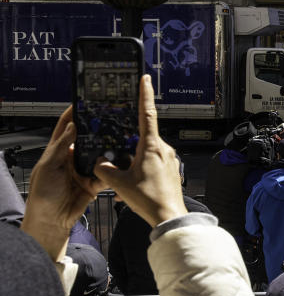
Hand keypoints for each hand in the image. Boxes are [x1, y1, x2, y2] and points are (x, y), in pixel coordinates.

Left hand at [22, 107, 106, 260]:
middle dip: (96, 131)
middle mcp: (71, 158)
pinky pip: (106, 174)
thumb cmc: (42, 195)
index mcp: (56, 152)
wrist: (52, 221)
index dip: (72, 114)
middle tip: (109, 120)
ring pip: (99, 155)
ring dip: (105, 152)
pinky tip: (115, 167)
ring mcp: (83, 170)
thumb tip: (72, 126)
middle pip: (87, 139)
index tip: (82, 102)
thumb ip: (60, 146)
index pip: (65, 127)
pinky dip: (110, 172)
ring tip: (116, 144)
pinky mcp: (94, 183)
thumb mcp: (48, 167)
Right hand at [94, 75, 185, 226]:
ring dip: (134, 161)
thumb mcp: (119, 184)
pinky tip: (135, 185)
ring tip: (128, 180)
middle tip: (121, 160)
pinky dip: (141, 170)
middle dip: (129, 145)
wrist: (169, 216)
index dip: (144, 94)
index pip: (147, 113)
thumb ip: (105, 170)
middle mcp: (164, 148)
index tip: (144, 79)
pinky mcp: (171, 168)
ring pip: (146, 152)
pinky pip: (153, 162)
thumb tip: (100, 163)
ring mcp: (169, 158)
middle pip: (142, 137)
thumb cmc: (149, 200)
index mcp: (152, 146)